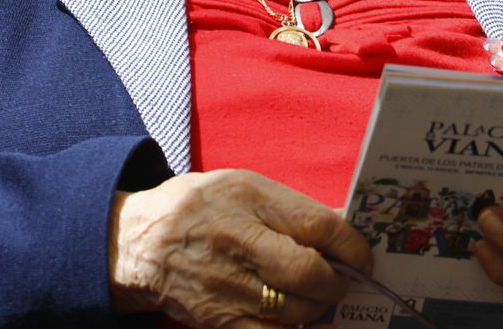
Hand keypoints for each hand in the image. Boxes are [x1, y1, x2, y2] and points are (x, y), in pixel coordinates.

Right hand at [109, 169, 372, 326]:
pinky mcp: (219, 322)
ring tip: (316, 295)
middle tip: (343, 280)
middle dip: (337, 282)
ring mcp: (227, 288)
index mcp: (249, 202)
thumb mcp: (246, 188)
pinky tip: (292, 316)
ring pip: (295, 310)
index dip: (352, 246)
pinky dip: (290, 328)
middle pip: (309, 274)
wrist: (139, 244)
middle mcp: (238, 244)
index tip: (363, 256)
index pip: (319, 227)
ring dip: (317, 307)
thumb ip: (294, 208)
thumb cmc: (200, 208)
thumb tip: (343, 227)